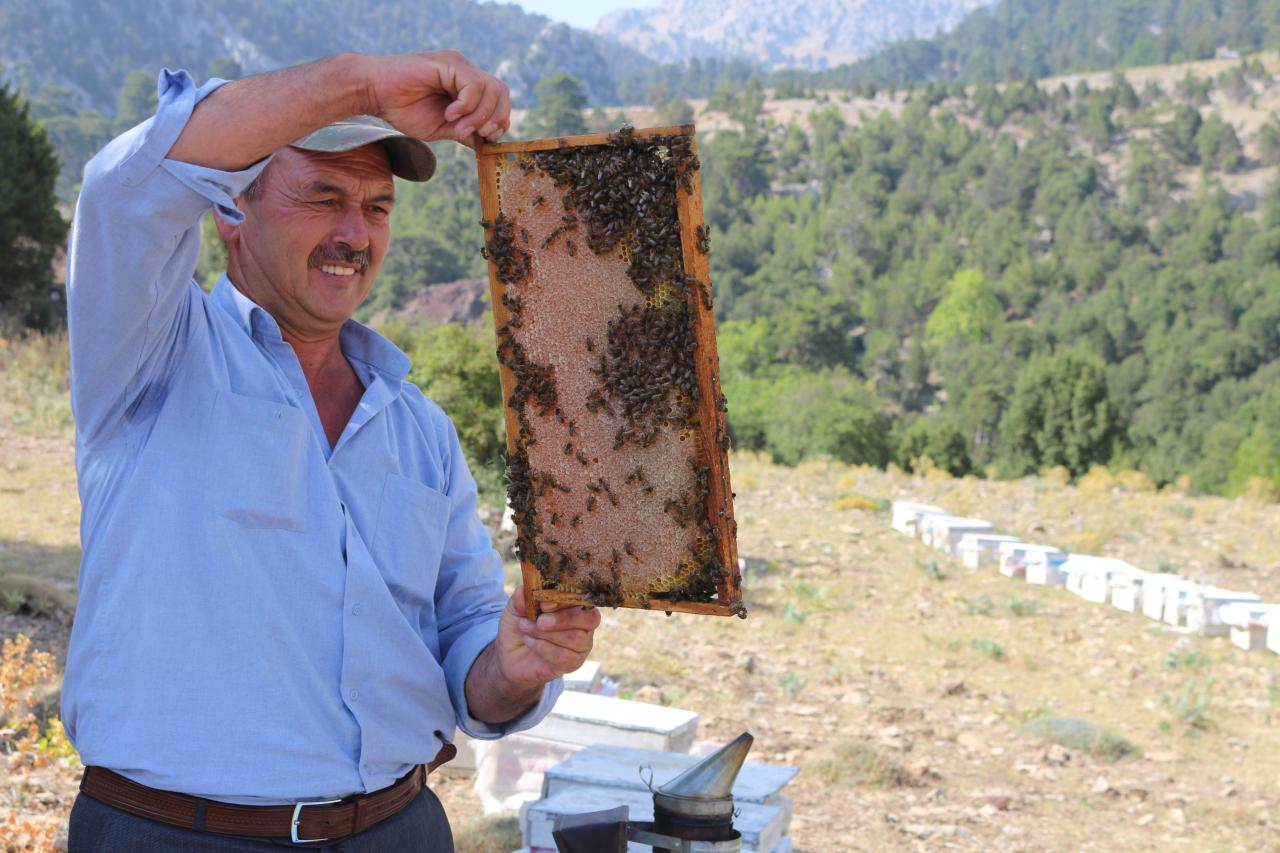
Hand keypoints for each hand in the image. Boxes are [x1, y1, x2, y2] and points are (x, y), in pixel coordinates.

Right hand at [364, 50, 509, 146]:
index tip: (486, 139)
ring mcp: (457, 66)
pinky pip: (474, 84)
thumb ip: (464, 132)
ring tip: (457, 126)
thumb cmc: (402, 109)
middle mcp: (465, 72)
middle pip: (501, 92)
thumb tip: (486, 144)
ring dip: (479, 115)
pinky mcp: (448, 64)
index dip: (500, 120)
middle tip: (478, 134)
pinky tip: (449, 114)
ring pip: (491, 88)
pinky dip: (467, 105)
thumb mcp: (441, 128)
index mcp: (466, 86)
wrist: (373, 93)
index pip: (499, 99)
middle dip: (496, 118)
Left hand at [464, 587, 601, 724]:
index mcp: (575, 603)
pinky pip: (565, 656)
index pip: (583, 597)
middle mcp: (584, 623)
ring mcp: (581, 644)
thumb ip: (521, 599)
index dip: (567, 600)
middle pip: (590, 619)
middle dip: (564, 619)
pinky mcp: (573, 662)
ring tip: (526, 628)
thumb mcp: (516, 609)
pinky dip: (543, 648)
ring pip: (576, 638)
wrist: (509, 654)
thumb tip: (522, 590)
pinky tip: (530, 642)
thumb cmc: (519, 625)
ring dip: (547, 634)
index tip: (545, 604)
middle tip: (540, 621)